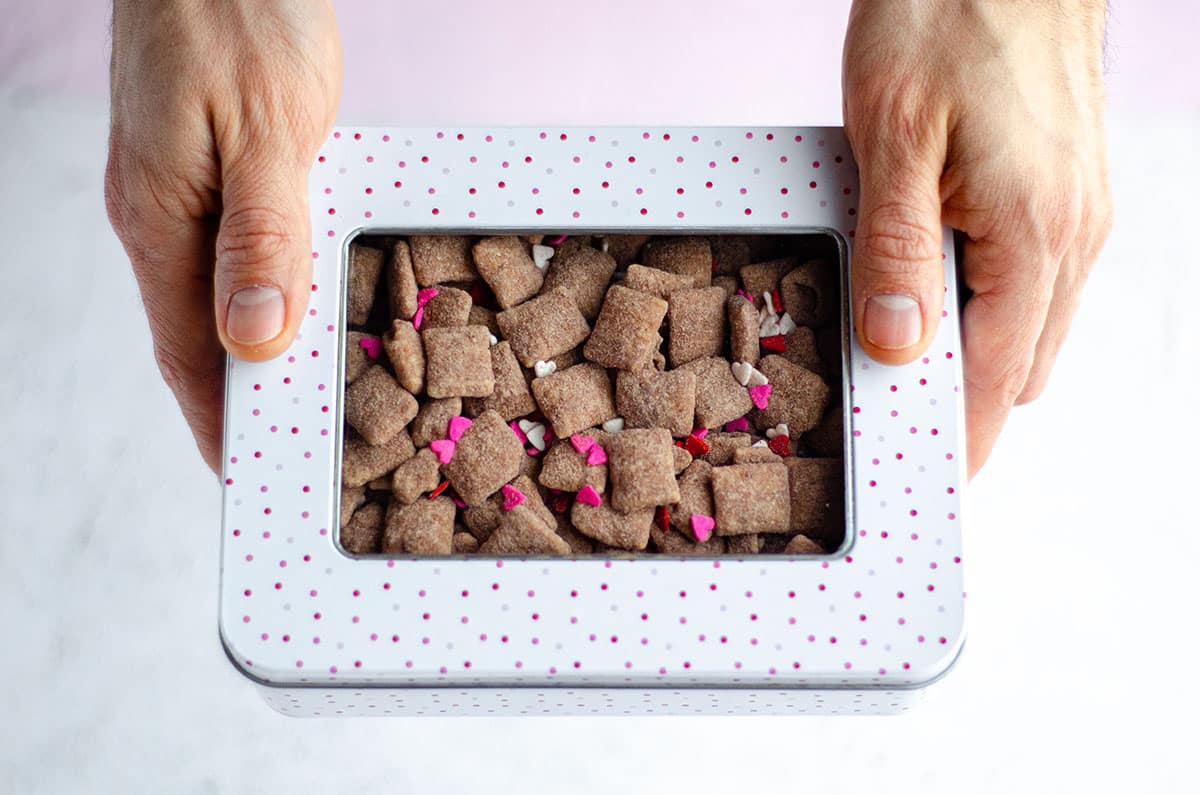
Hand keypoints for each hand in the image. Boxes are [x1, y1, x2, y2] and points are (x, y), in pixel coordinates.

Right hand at [105, 0, 341, 472]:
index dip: (218, 423)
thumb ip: (258, 236)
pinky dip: (265, 299)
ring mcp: (181, 195)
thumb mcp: (264, 132)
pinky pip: (235, 258)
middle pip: (200, 339)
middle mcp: (162, 219)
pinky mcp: (211, 172)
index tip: (247, 482)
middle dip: (240, 405)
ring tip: (302, 406)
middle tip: (291, 458)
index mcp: (162, 222)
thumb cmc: (239, 21)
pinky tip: (297, 314)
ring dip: (253, 356)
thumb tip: (252, 339)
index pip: (187, 354)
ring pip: (217, 301)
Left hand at [842, 0, 1111, 476]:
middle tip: (894, 414)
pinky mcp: (1067, 183)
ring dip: (976, 348)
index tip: (932, 480)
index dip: (963, 437)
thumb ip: (898, 252)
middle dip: (965, 399)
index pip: (999, 379)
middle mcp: (1072, 232)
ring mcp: (1078, 207)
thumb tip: (901, 348)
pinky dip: (989, 300)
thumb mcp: (894, 137)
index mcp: (1034, 235)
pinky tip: (936, 281)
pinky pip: (1033, 275)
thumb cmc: (947, 15)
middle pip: (1022, 363)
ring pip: (1030, 321)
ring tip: (903, 350)